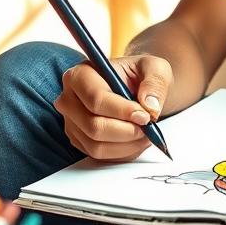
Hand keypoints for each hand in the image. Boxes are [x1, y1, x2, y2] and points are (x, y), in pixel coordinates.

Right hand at [56, 55, 171, 161]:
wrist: (138, 89)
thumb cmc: (141, 76)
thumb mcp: (156, 68)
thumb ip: (155, 82)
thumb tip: (149, 106)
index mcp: (81, 74)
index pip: (96, 99)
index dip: (122, 111)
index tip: (145, 116)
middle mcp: (69, 99)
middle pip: (94, 126)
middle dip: (127, 131)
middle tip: (148, 127)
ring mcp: (72, 122)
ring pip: (97, 146)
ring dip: (127, 144)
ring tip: (147, 134)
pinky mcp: (79, 140)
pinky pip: (100, 156)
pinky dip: (123, 152)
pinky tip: (136, 140)